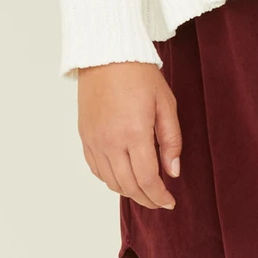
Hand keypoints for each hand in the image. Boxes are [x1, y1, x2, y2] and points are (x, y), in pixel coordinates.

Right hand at [77, 62, 181, 209]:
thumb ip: (171, 141)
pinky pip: (96, 169)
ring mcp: (94, 140)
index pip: (147, 179)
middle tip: (160, 202)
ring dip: (128, 192)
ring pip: (110, 181)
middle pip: (128, 185)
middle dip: (146, 199)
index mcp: (134, 133)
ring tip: (144, 192)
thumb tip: (173, 171)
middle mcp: (110, 141)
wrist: (106, 55)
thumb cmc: (139, 76)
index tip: (170, 202)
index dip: (159, 196)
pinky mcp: (85, 136)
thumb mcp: (166, 104)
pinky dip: (110, 179)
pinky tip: (123, 178)